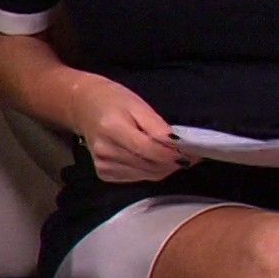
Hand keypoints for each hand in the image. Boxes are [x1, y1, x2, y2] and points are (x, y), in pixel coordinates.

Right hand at [68, 74, 187, 182]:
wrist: (82, 106)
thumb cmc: (113, 100)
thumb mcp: (137, 104)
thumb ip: (158, 127)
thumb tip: (180, 145)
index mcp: (113, 129)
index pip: (151, 150)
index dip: (175, 154)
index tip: (195, 151)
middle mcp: (106, 152)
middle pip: (151, 166)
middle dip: (175, 162)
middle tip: (191, 154)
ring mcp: (103, 166)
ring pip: (148, 175)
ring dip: (165, 168)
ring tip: (176, 156)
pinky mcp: (104, 175)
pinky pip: (138, 178)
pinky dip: (151, 171)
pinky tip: (153, 159)